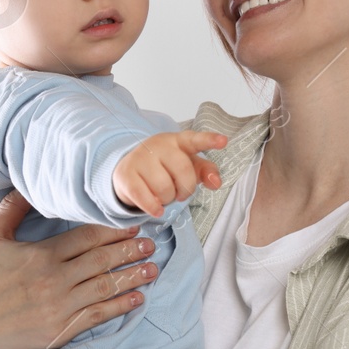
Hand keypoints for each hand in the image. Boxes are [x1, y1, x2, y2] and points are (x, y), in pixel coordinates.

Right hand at [0, 190, 167, 348]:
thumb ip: (11, 209)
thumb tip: (26, 182)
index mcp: (40, 255)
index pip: (86, 238)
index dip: (113, 229)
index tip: (133, 222)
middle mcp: (53, 281)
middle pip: (101, 261)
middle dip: (129, 251)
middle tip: (151, 243)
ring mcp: (58, 307)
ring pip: (104, 288)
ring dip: (131, 277)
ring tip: (152, 268)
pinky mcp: (59, 330)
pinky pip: (97, 316)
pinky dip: (120, 306)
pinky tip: (137, 298)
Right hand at [112, 130, 226, 217]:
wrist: (129, 170)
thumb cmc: (165, 167)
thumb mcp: (188, 166)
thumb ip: (206, 171)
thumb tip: (216, 183)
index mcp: (178, 141)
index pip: (194, 139)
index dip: (209, 140)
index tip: (223, 141)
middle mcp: (158, 145)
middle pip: (183, 171)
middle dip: (185, 189)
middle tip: (180, 193)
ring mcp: (140, 158)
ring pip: (164, 187)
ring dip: (168, 199)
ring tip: (164, 196)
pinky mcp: (125, 174)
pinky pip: (144, 197)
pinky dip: (153, 207)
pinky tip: (157, 209)